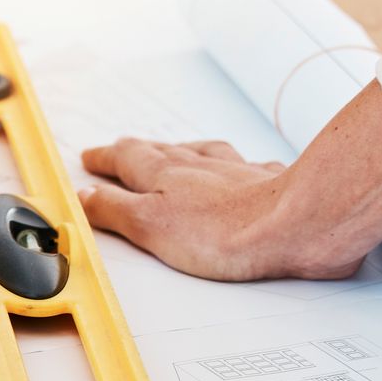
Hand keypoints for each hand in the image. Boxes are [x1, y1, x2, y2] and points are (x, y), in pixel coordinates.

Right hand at [78, 139, 319, 279]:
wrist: (297, 225)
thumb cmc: (225, 232)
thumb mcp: (149, 226)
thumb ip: (114, 210)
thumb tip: (84, 196)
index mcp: (166, 175)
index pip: (127, 159)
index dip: (106, 159)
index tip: (90, 157)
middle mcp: (201, 167)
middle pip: (162, 152)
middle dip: (138, 151)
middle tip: (123, 148)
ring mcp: (238, 174)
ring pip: (205, 154)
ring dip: (185, 151)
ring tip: (176, 151)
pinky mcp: (271, 186)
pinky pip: (250, 168)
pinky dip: (239, 167)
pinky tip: (243, 169)